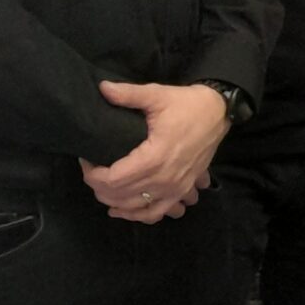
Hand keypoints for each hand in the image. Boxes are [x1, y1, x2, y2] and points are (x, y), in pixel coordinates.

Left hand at [81, 81, 230, 223]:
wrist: (219, 112)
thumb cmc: (187, 104)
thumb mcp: (157, 95)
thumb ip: (128, 94)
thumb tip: (102, 88)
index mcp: (154, 158)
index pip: (113, 180)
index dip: (93, 175)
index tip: (86, 161)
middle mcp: (164, 179)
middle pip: (120, 197)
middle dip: (99, 188)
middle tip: (92, 171)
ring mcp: (175, 189)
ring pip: (137, 209)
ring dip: (116, 204)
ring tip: (104, 190)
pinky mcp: (182, 190)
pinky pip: (157, 213)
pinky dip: (140, 216)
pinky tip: (128, 210)